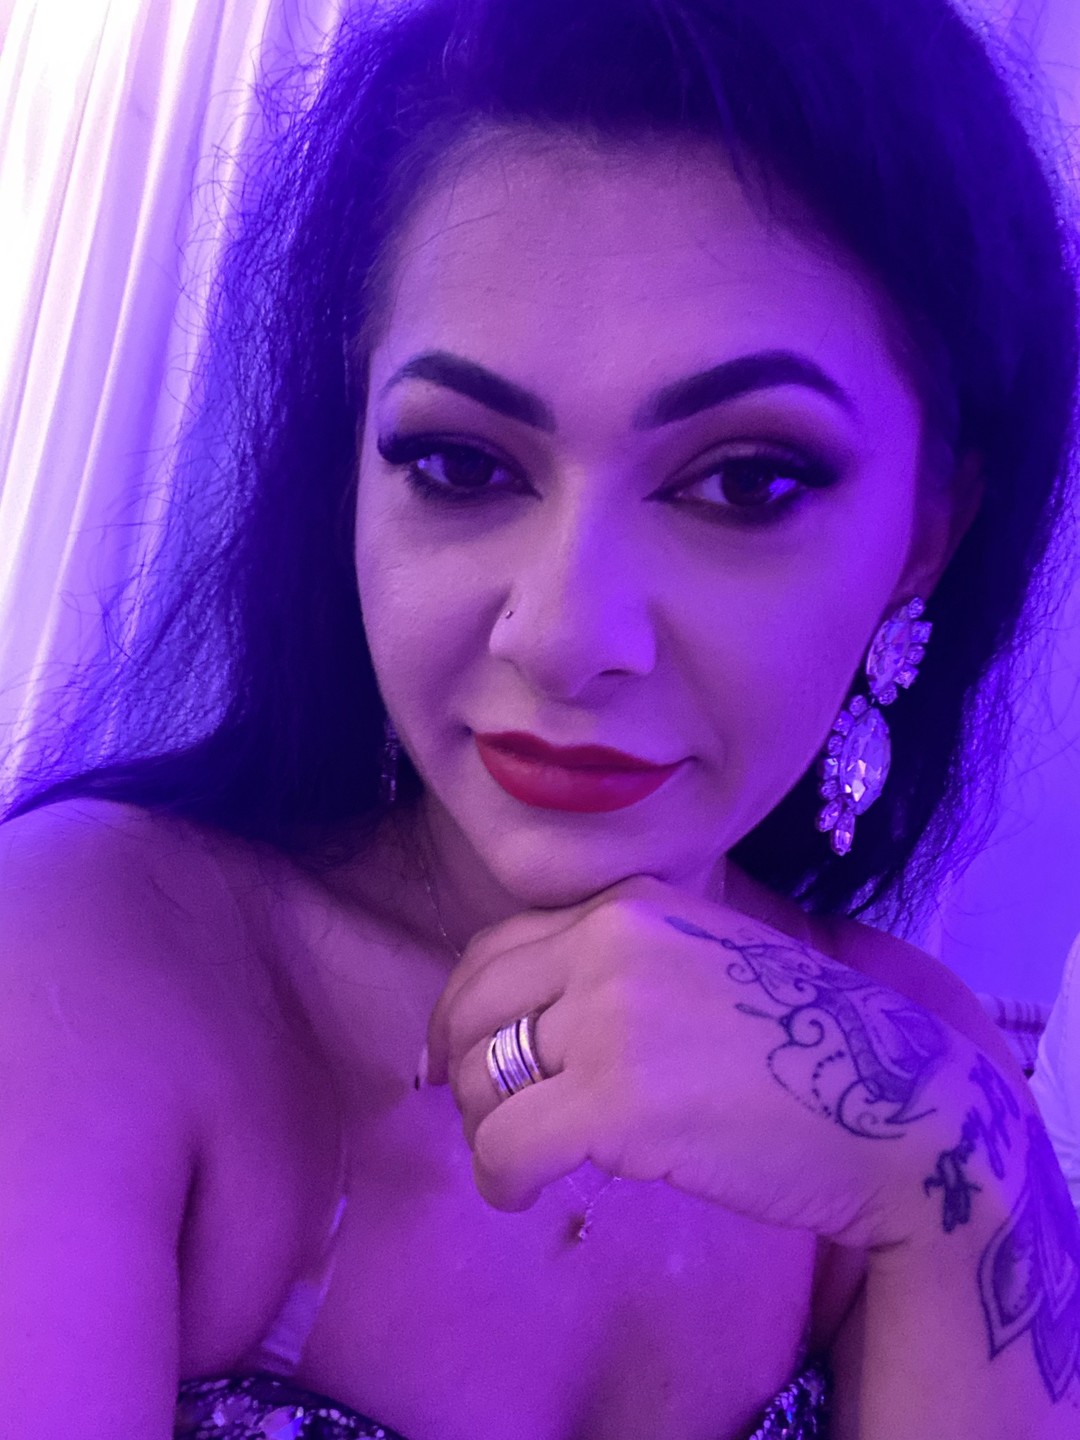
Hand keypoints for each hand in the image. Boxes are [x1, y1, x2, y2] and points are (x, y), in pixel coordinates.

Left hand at [425, 874, 979, 1249]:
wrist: (897, 1105)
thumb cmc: (807, 1044)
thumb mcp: (702, 960)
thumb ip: (617, 967)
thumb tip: (519, 1021)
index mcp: (629, 903)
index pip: (495, 950)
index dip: (462, 1011)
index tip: (456, 1057)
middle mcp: (610, 941)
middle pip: (473, 1009)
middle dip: (458, 1071)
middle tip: (481, 1118)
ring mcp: (613, 1017)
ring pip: (481, 1079)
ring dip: (485, 1131)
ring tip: (520, 1163)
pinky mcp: (618, 1100)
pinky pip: (506, 1145)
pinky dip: (499, 1180)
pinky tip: (523, 1197)